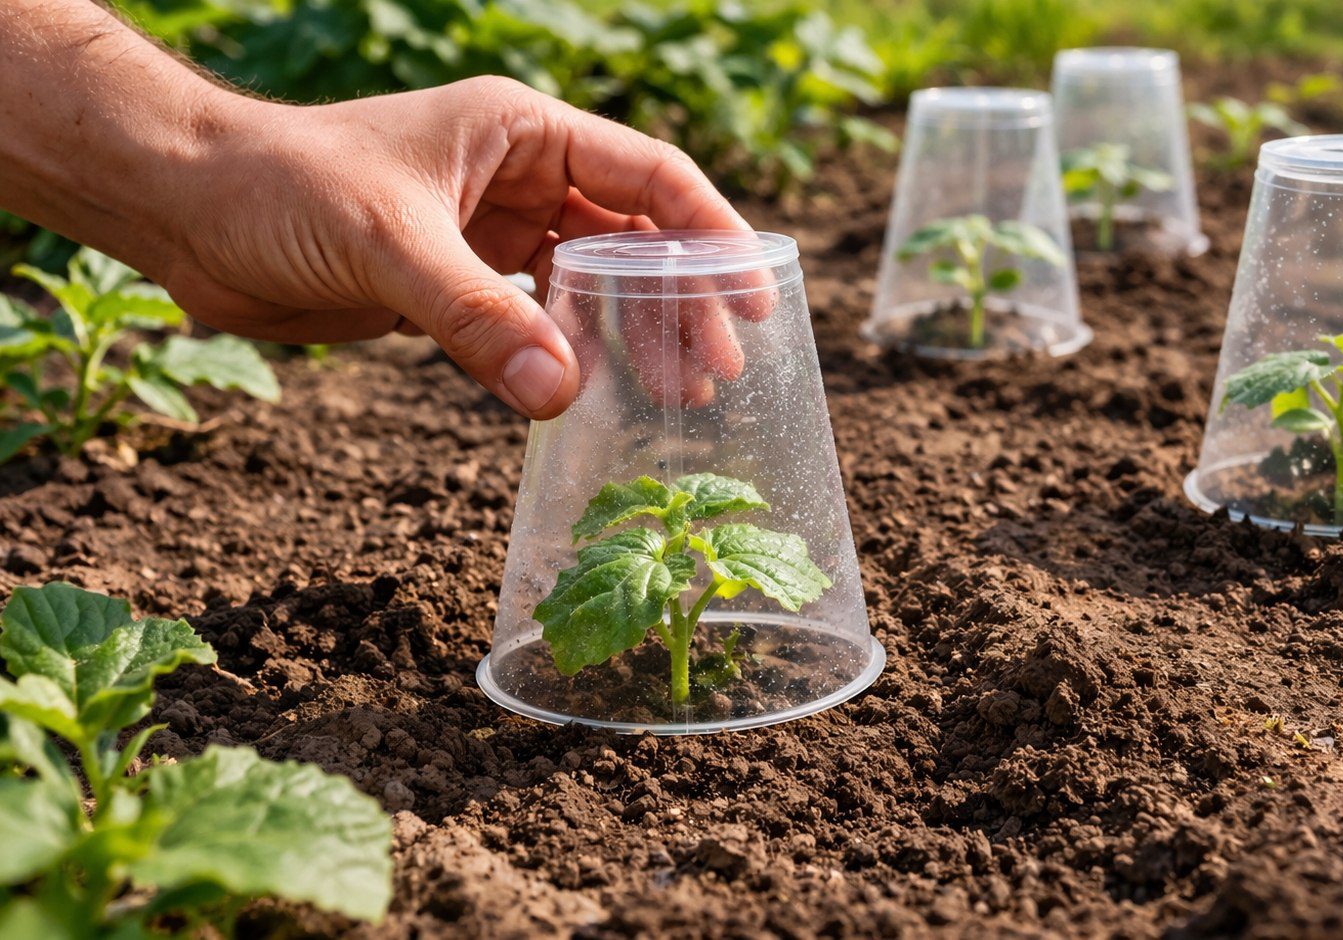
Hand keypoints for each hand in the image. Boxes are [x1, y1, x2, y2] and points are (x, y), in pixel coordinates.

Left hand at [160, 76, 753, 418]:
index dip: (710, 235)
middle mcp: (516, 178)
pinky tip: (596, 398)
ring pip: (591, 288)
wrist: (183, 209)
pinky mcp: (454, 287)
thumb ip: (475, 316)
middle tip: (711, 376)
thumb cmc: (278, 184)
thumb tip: (563, 395)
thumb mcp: (388, 241)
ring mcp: (488, 234)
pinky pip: (536, 325)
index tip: (753, 299)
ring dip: (632, 340)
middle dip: (677, 305)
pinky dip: (569, 360)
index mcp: (521, 131)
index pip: (648, 177)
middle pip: (632, 240)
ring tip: (676, 399)